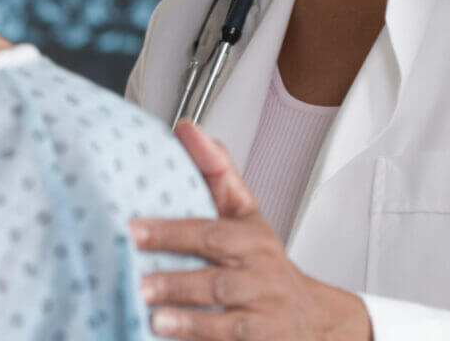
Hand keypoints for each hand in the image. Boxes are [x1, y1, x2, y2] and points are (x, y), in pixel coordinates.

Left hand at [131, 122, 372, 340]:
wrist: (313, 318)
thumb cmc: (264, 262)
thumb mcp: (246, 215)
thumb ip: (216, 173)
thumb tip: (186, 129)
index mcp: (253, 240)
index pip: (215, 233)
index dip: (174, 231)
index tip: (136, 230)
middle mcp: (261, 277)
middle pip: (219, 279)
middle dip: (179, 281)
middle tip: (140, 284)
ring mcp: (264, 316)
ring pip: (228, 320)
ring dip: (190, 320)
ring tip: (154, 320)